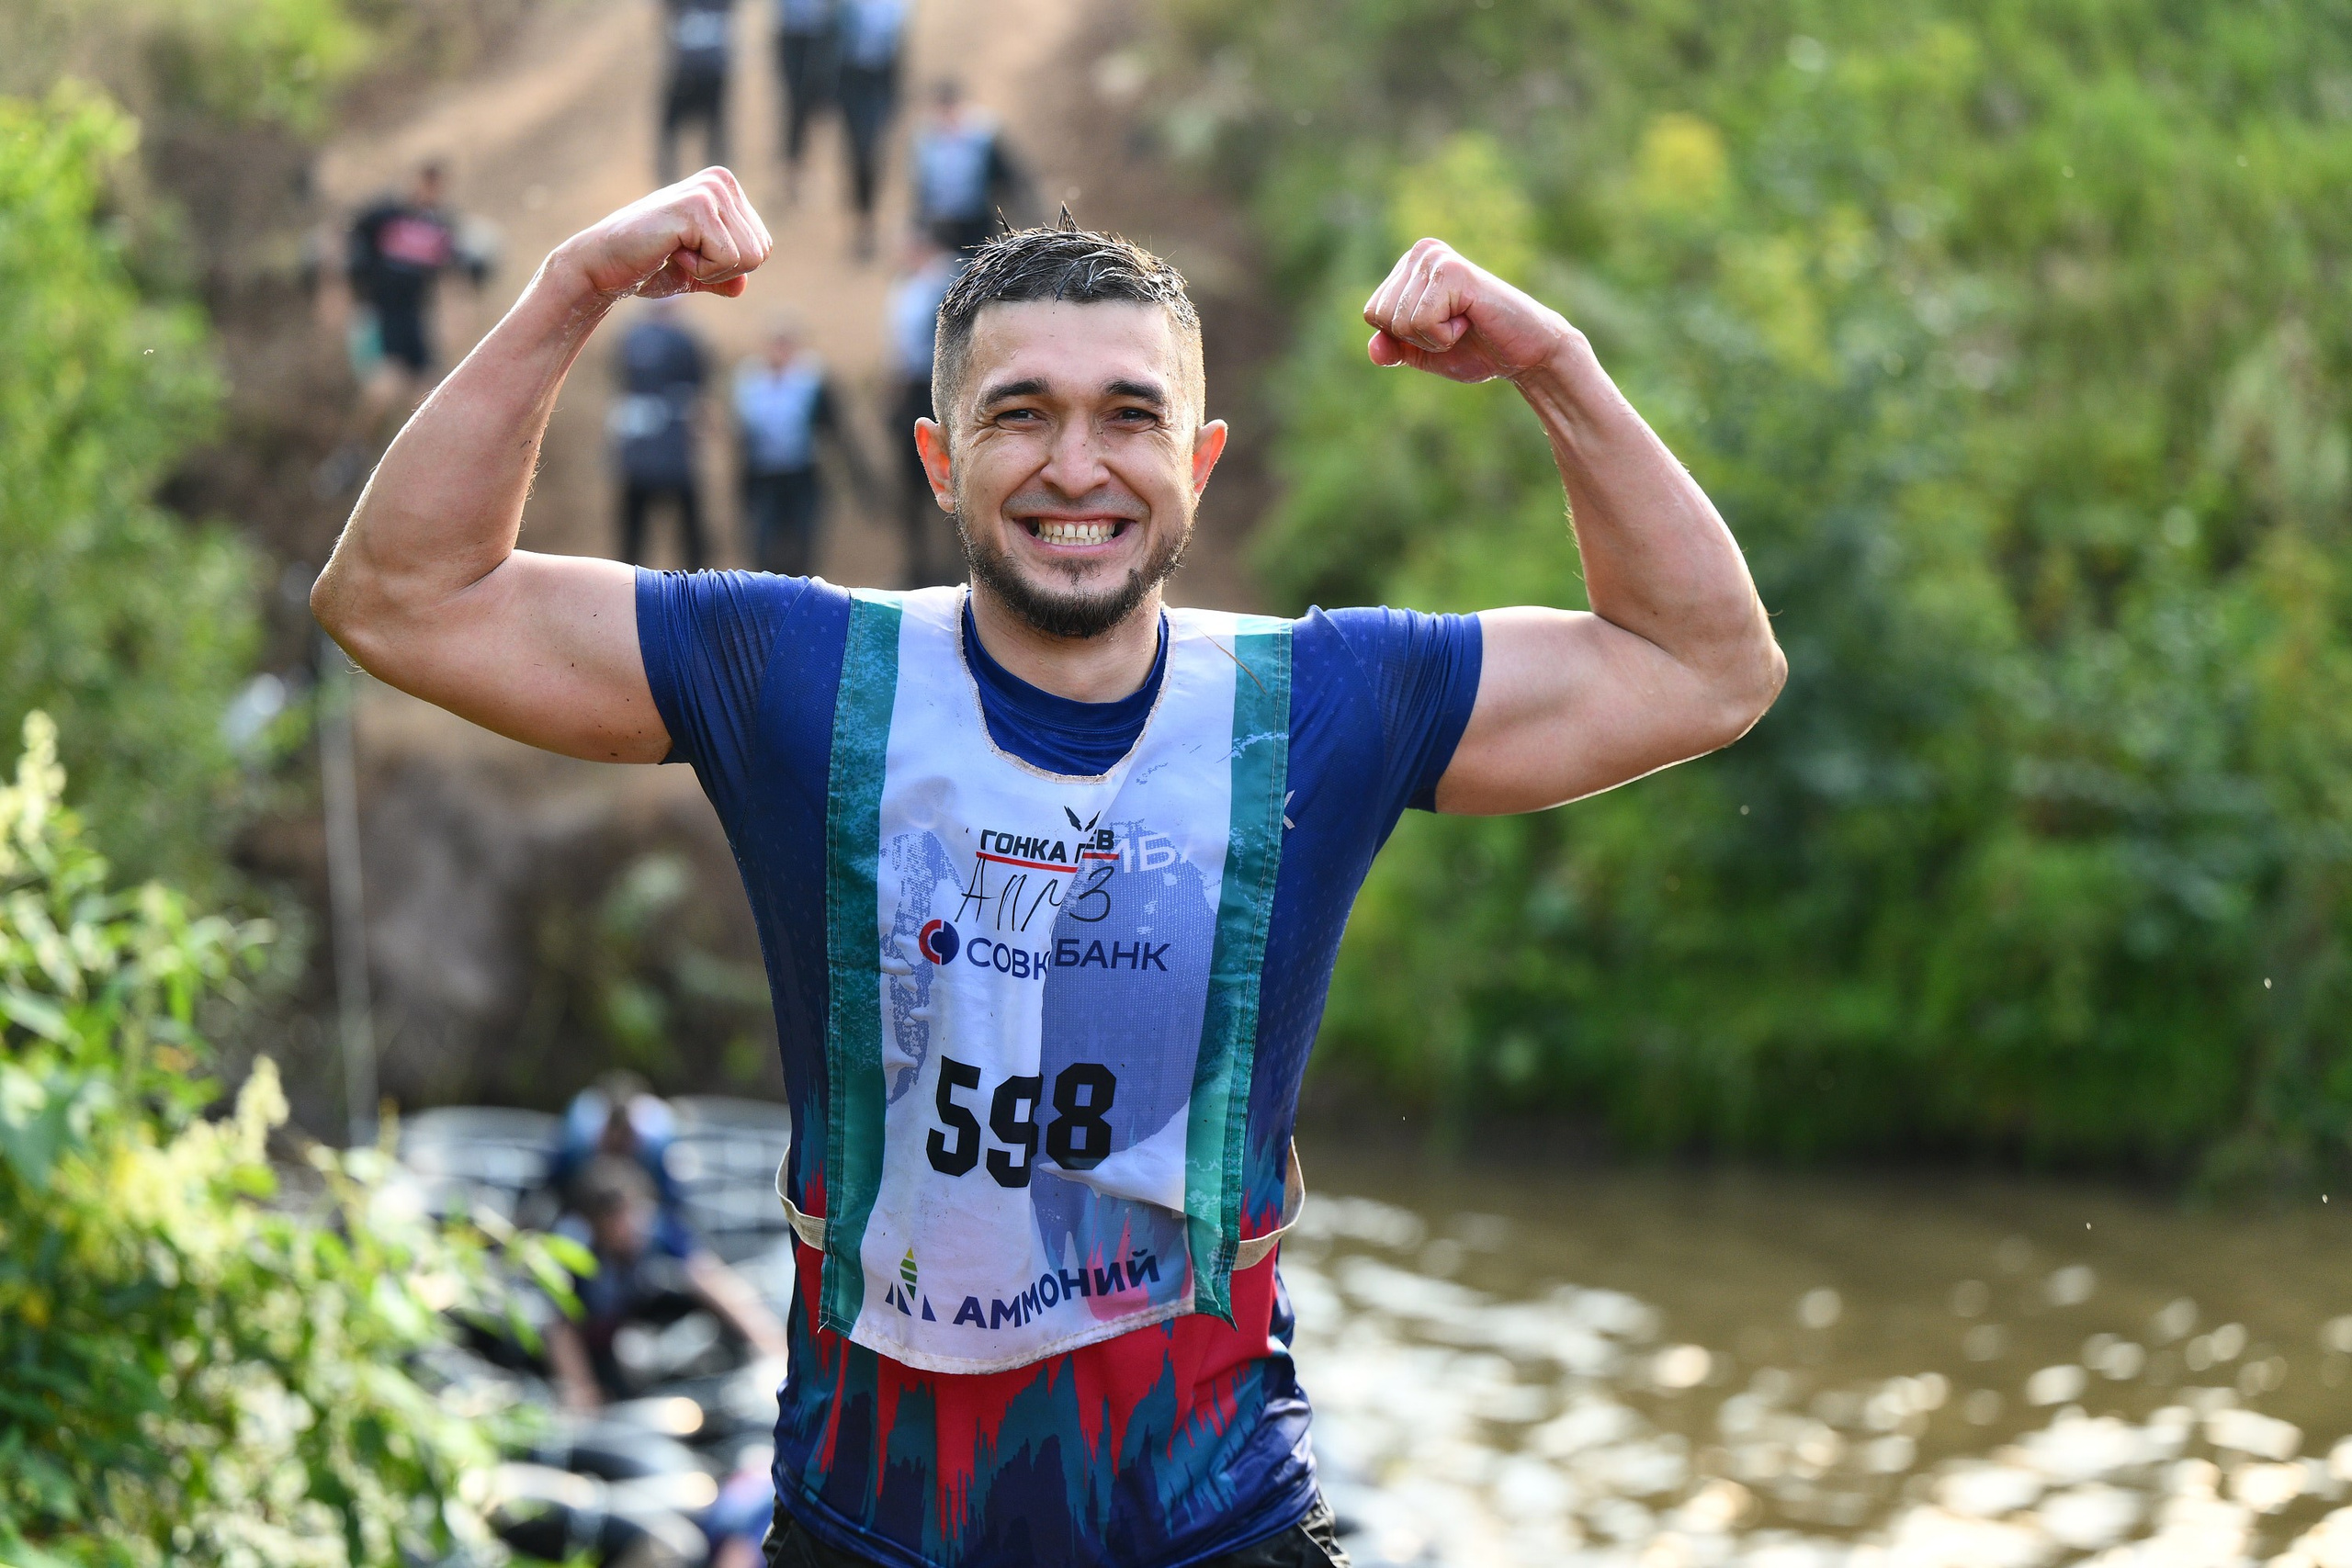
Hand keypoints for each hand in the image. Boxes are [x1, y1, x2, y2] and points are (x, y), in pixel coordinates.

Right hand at [555, 168, 772, 301]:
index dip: (729, 267)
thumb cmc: (646, 266)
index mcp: (726, 189)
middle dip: (723, 269)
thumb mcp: (696, 273)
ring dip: (710, 270)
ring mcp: (710, 190)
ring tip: (675, 251)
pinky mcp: (697, 206)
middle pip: (761, 253)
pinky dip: (700, 270)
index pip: (763, 247)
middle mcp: (721, 182)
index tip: (691, 254)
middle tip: (682, 255)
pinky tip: (670, 251)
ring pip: (749, 258)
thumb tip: (742, 286)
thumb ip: (723, 276)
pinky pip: (728, 259)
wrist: (603, 266)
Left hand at [1364, 238, 1569, 383]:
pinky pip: (1421, 322)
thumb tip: (1373, 349)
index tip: (1441, 328)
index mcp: (1410, 266)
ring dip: (1433, 338)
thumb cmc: (1477, 349)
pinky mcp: (1452, 271)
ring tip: (1464, 322)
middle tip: (1455, 327)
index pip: (1372, 314)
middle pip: (1380, 316)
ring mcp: (1436, 257)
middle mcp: (1421, 252)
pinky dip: (1444, 336)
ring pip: (1399, 321)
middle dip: (1416, 338)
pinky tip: (1470, 319)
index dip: (1403, 338)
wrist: (1525, 354)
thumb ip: (1393, 348)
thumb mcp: (1423, 353)